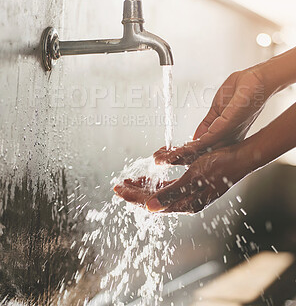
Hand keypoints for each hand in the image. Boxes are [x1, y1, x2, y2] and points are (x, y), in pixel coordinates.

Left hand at [115, 143, 250, 213]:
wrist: (239, 158)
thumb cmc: (219, 166)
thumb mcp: (193, 178)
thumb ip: (170, 193)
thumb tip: (149, 208)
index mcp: (184, 202)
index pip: (151, 203)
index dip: (132, 196)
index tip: (118, 189)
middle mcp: (185, 201)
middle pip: (152, 200)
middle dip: (134, 192)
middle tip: (118, 185)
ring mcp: (188, 194)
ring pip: (159, 194)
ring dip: (144, 187)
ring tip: (130, 181)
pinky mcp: (192, 186)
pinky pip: (168, 188)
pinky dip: (156, 183)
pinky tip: (150, 178)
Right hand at [154, 66, 271, 165]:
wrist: (257, 79)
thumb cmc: (242, 91)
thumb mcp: (218, 109)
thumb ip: (207, 124)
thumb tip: (195, 138)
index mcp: (225, 134)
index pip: (203, 147)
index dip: (185, 153)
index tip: (170, 156)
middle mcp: (229, 137)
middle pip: (202, 152)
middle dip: (181, 157)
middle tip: (163, 160)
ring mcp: (230, 132)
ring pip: (205, 148)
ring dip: (185, 153)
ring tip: (169, 157)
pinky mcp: (230, 123)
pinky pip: (211, 137)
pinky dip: (196, 144)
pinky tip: (186, 147)